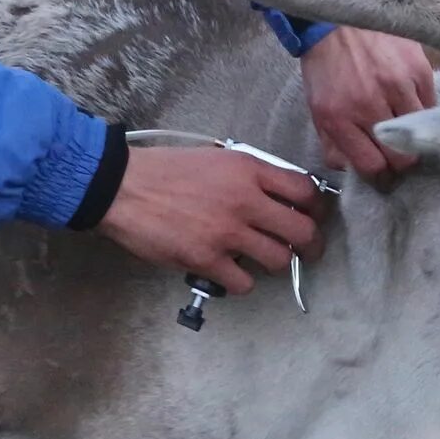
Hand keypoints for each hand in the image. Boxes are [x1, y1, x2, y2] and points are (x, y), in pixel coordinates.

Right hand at [93, 144, 323, 295]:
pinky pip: (245, 282)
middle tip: (307, 251)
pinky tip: (232, 271)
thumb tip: (274, 194)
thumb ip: (247, 174)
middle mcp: (245, 200)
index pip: (305, 190)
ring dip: (277, 263)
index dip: (316, 208)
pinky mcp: (207, 259)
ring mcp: (228, 232)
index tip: (313, 216)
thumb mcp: (214, 157)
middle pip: (303, 231)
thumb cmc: (164, 170)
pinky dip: (242, 280)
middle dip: (310, 245)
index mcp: (248, 169)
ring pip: (279, 260)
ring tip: (265, 260)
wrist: (123, 187)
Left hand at [300, 27, 436, 185]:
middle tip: (399, 157)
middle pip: (401, 157)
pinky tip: (409, 101)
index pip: (371, 166)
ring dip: (415, 137)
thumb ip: (332, 141)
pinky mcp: (418, 69)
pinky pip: (429, 105)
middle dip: (400, 163)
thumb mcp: (317, 105)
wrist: (339, 15)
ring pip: (420, 134)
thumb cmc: (326, 63)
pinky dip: (421, 108)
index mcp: (339, 116)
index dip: (380, 177)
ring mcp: (396, 86)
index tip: (385, 176)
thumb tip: (349, 168)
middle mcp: (368, 104)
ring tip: (408, 130)